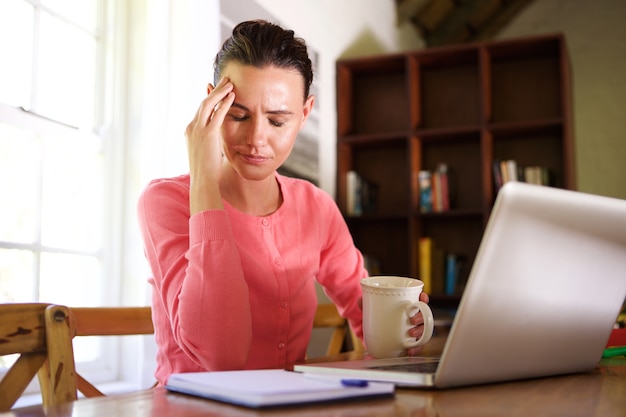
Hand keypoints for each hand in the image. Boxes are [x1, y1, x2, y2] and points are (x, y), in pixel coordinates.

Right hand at [186, 77, 234, 213]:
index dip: (211, 98)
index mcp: (190, 131)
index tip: (219, 89)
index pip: (201, 109)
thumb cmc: (207, 171)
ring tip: (230, 83)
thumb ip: (209, 142)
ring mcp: (198, 130)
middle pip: (204, 102)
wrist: (203, 181)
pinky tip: (232, 96)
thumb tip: (216, 139)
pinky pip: (217, 114)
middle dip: (215, 90)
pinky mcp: (208, 134)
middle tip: (226, 80)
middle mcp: (191, 127)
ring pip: (208, 104)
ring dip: (220, 92)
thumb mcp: (206, 152)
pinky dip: (224, 103)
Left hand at [356, 292, 430, 355]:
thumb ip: (366, 304)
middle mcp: (414, 318)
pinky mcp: (411, 342)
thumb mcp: (372, 309)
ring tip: (411, 334)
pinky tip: (409, 350)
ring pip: (424, 331)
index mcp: (408, 306)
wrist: (375, 334)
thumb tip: (360, 301)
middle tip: (412, 320)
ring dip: (420, 332)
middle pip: (425, 316)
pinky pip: (418, 346)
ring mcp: (414, 330)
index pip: (420, 300)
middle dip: (422, 317)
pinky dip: (415, 348)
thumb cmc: (378, 316)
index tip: (422, 298)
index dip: (424, 298)